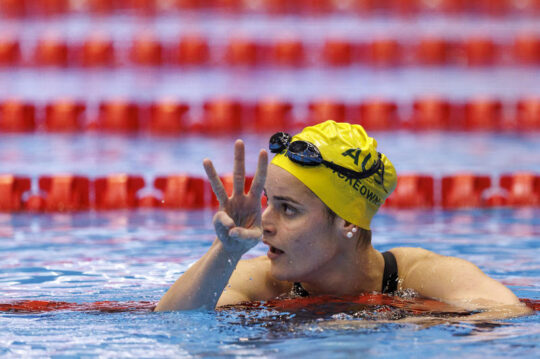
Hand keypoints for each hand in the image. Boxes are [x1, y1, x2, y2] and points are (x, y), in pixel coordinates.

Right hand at [203, 140, 267, 256]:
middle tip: (239, 141)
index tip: (263, 151)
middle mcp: (240, 199)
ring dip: (212, 173)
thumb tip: (231, 228)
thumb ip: (245, 234)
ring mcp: (228, 205)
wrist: (234, 246)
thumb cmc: (247, 238)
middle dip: (239, 159)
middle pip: (239, 175)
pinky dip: (224, 225)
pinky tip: (231, 232)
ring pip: (219, 187)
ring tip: (206, 160)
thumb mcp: (254, 238)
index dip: (261, 167)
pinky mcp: (218, 214)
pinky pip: (220, 217)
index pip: (259, 181)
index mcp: (254, 201)